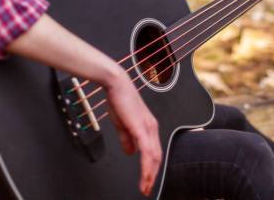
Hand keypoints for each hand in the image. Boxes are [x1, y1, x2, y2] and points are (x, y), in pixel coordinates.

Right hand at [105, 71, 161, 196]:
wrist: (117, 85)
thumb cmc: (119, 100)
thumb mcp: (122, 124)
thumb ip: (127, 139)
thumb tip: (130, 152)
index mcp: (148, 127)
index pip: (154, 152)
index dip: (151, 168)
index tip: (146, 181)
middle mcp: (151, 128)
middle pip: (157, 157)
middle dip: (152, 175)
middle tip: (147, 189)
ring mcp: (148, 128)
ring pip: (153, 157)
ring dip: (150, 174)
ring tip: (145, 187)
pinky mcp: (141, 128)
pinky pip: (146, 151)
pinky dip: (146, 165)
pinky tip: (145, 175)